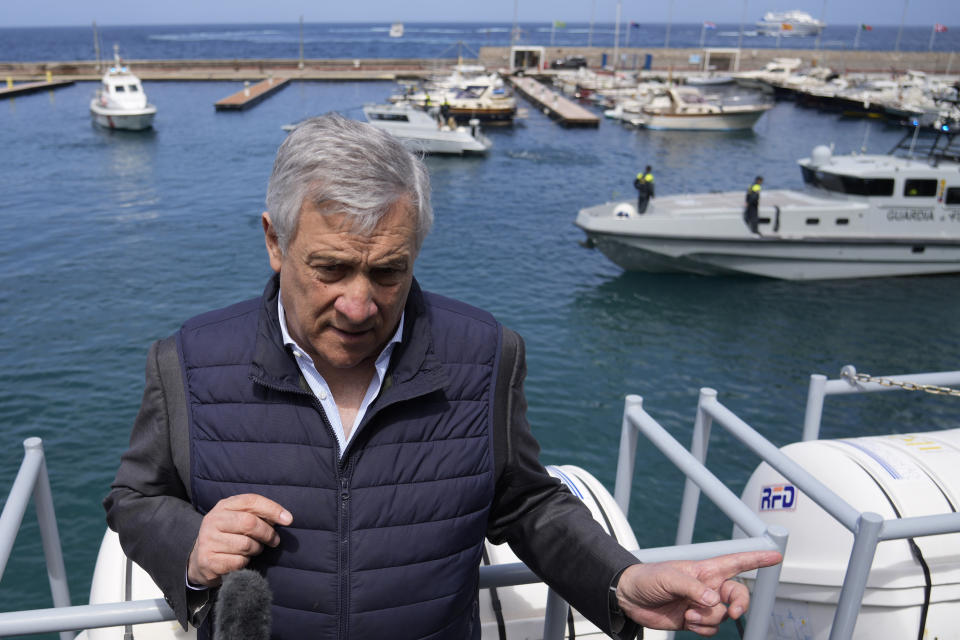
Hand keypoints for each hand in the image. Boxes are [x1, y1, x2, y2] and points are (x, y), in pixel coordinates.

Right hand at [187, 494, 292, 586]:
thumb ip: (258, 515)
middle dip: (267, 533)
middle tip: (274, 541)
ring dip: (257, 550)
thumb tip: (285, 518)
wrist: (200, 560)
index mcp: (224, 506)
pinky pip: (238, 562)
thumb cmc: (229, 536)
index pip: (251, 501)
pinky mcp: (208, 561)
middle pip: (250, 523)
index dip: (272, 509)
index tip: (288, 520)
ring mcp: (208, 540)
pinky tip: (241, 561)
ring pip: (246, 545)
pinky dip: (245, 563)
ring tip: (254, 550)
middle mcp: (213, 520)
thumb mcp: (239, 519)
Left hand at [616, 550, 781, 636]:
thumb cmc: (647, 578)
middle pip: (738, 595)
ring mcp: (702, 605)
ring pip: (723, 616)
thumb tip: (713, 599)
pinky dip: (703, 629)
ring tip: (689, 614)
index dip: (756, 558)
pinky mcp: (695, 620)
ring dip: (709, 618)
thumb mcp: (668, 577)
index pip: (736, 562)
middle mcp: (708, 587)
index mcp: (705, 570)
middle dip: (739, 605)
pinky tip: (688, 622)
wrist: (630, 598)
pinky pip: (712, 629)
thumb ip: (692, 587)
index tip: (775, 555)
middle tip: (732, 612)